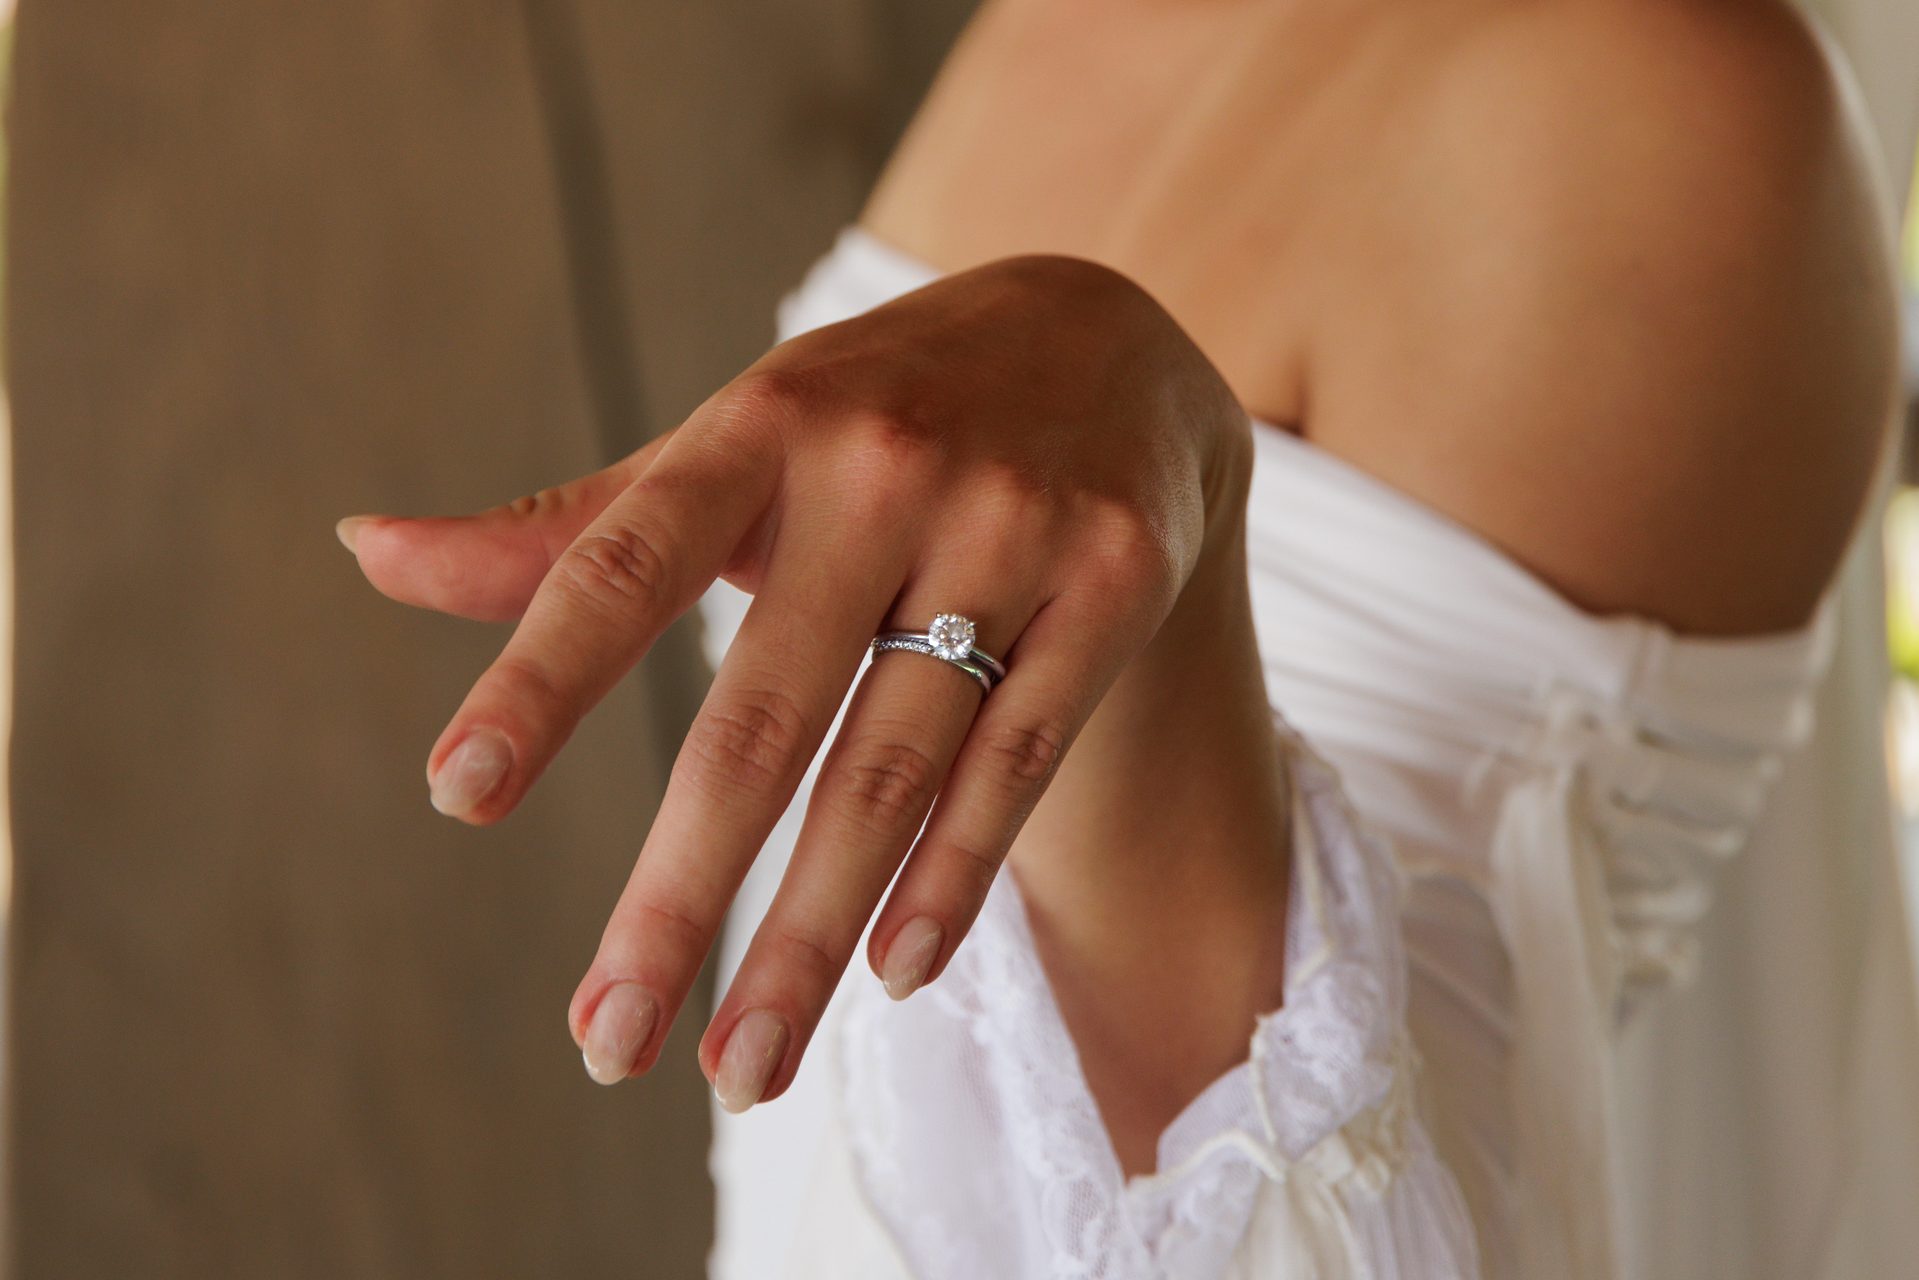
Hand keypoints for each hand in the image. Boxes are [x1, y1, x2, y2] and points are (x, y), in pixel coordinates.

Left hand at [341, 253, 1251, 1110]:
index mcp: (762, 424)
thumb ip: (571, 526)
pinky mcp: (1115, 583)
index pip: (624, 561)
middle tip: (605, 1046)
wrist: (1104, 333)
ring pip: (893, 768)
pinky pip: (1019, 761)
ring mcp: (1014, 526)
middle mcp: (885, 470)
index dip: (539, 678)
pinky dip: (952, 877)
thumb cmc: (872, 411)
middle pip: (763, 717)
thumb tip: (364, 555)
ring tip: (737, 1068)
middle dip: (678, 896)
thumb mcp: (730, 441)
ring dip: (807, 935)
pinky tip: (890, 974)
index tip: (457, 798)